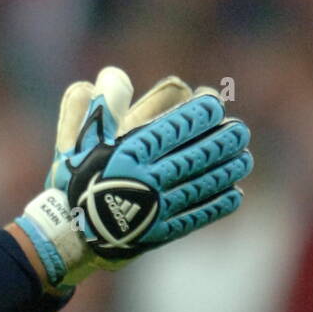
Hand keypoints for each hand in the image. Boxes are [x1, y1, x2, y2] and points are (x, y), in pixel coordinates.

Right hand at [46, 67, 252, 278]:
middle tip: (240, 131)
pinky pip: (195, 216)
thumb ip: (95, 105)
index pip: (173, 126)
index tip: (214, 104)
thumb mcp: (76, 139)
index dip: (198, 113)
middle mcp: (147, 178)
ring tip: (244, 159)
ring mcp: (156, 206)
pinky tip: (234, 195)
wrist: (68, 237)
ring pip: (201, 184)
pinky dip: (216, 205)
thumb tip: (113, 74)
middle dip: (221, 141)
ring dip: (226, 171)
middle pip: (195, 154)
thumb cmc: (74, 183)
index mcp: (129, 152)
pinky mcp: (160, 232)